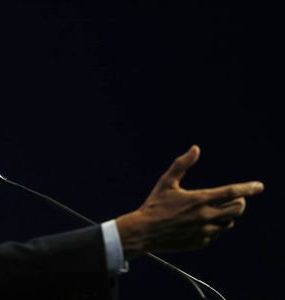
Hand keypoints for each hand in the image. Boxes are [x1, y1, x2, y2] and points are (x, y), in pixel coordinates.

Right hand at [116, 145, 263, 258]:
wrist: (144, 232)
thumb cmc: (154, 205)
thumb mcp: (166, 182)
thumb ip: (182, 164)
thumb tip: (195, 148)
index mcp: (199, 200)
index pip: (231, 192)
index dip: (248, 188)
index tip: (259, 186)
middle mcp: (205, 217)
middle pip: (237, 210)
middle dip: (239, 202)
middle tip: (234, 198)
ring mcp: (203, 232)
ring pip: (228, 224)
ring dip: (227, 215)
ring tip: (215, 210)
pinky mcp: (199, 243)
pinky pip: (215, 235)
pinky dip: (214, 227)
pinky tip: (201, 223)